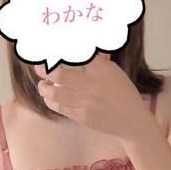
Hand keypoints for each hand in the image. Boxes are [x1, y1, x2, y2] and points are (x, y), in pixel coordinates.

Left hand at [35, 54, 152, 139]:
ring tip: (42, 85)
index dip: (58, 53)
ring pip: (54, 93)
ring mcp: (86, 101)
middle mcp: (92, 83)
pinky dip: (51, 101)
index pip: (74, 56)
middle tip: (38, 68)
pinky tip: (49, 98)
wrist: (132, 120)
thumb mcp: (114, 72)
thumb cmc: (123, 92)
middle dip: (43, 70)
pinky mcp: (82, 116)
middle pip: (57, 74)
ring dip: (43, 88)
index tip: (48, 52)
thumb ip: (98, 61)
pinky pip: (60, 107)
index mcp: (101, 69)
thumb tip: (85, 49)